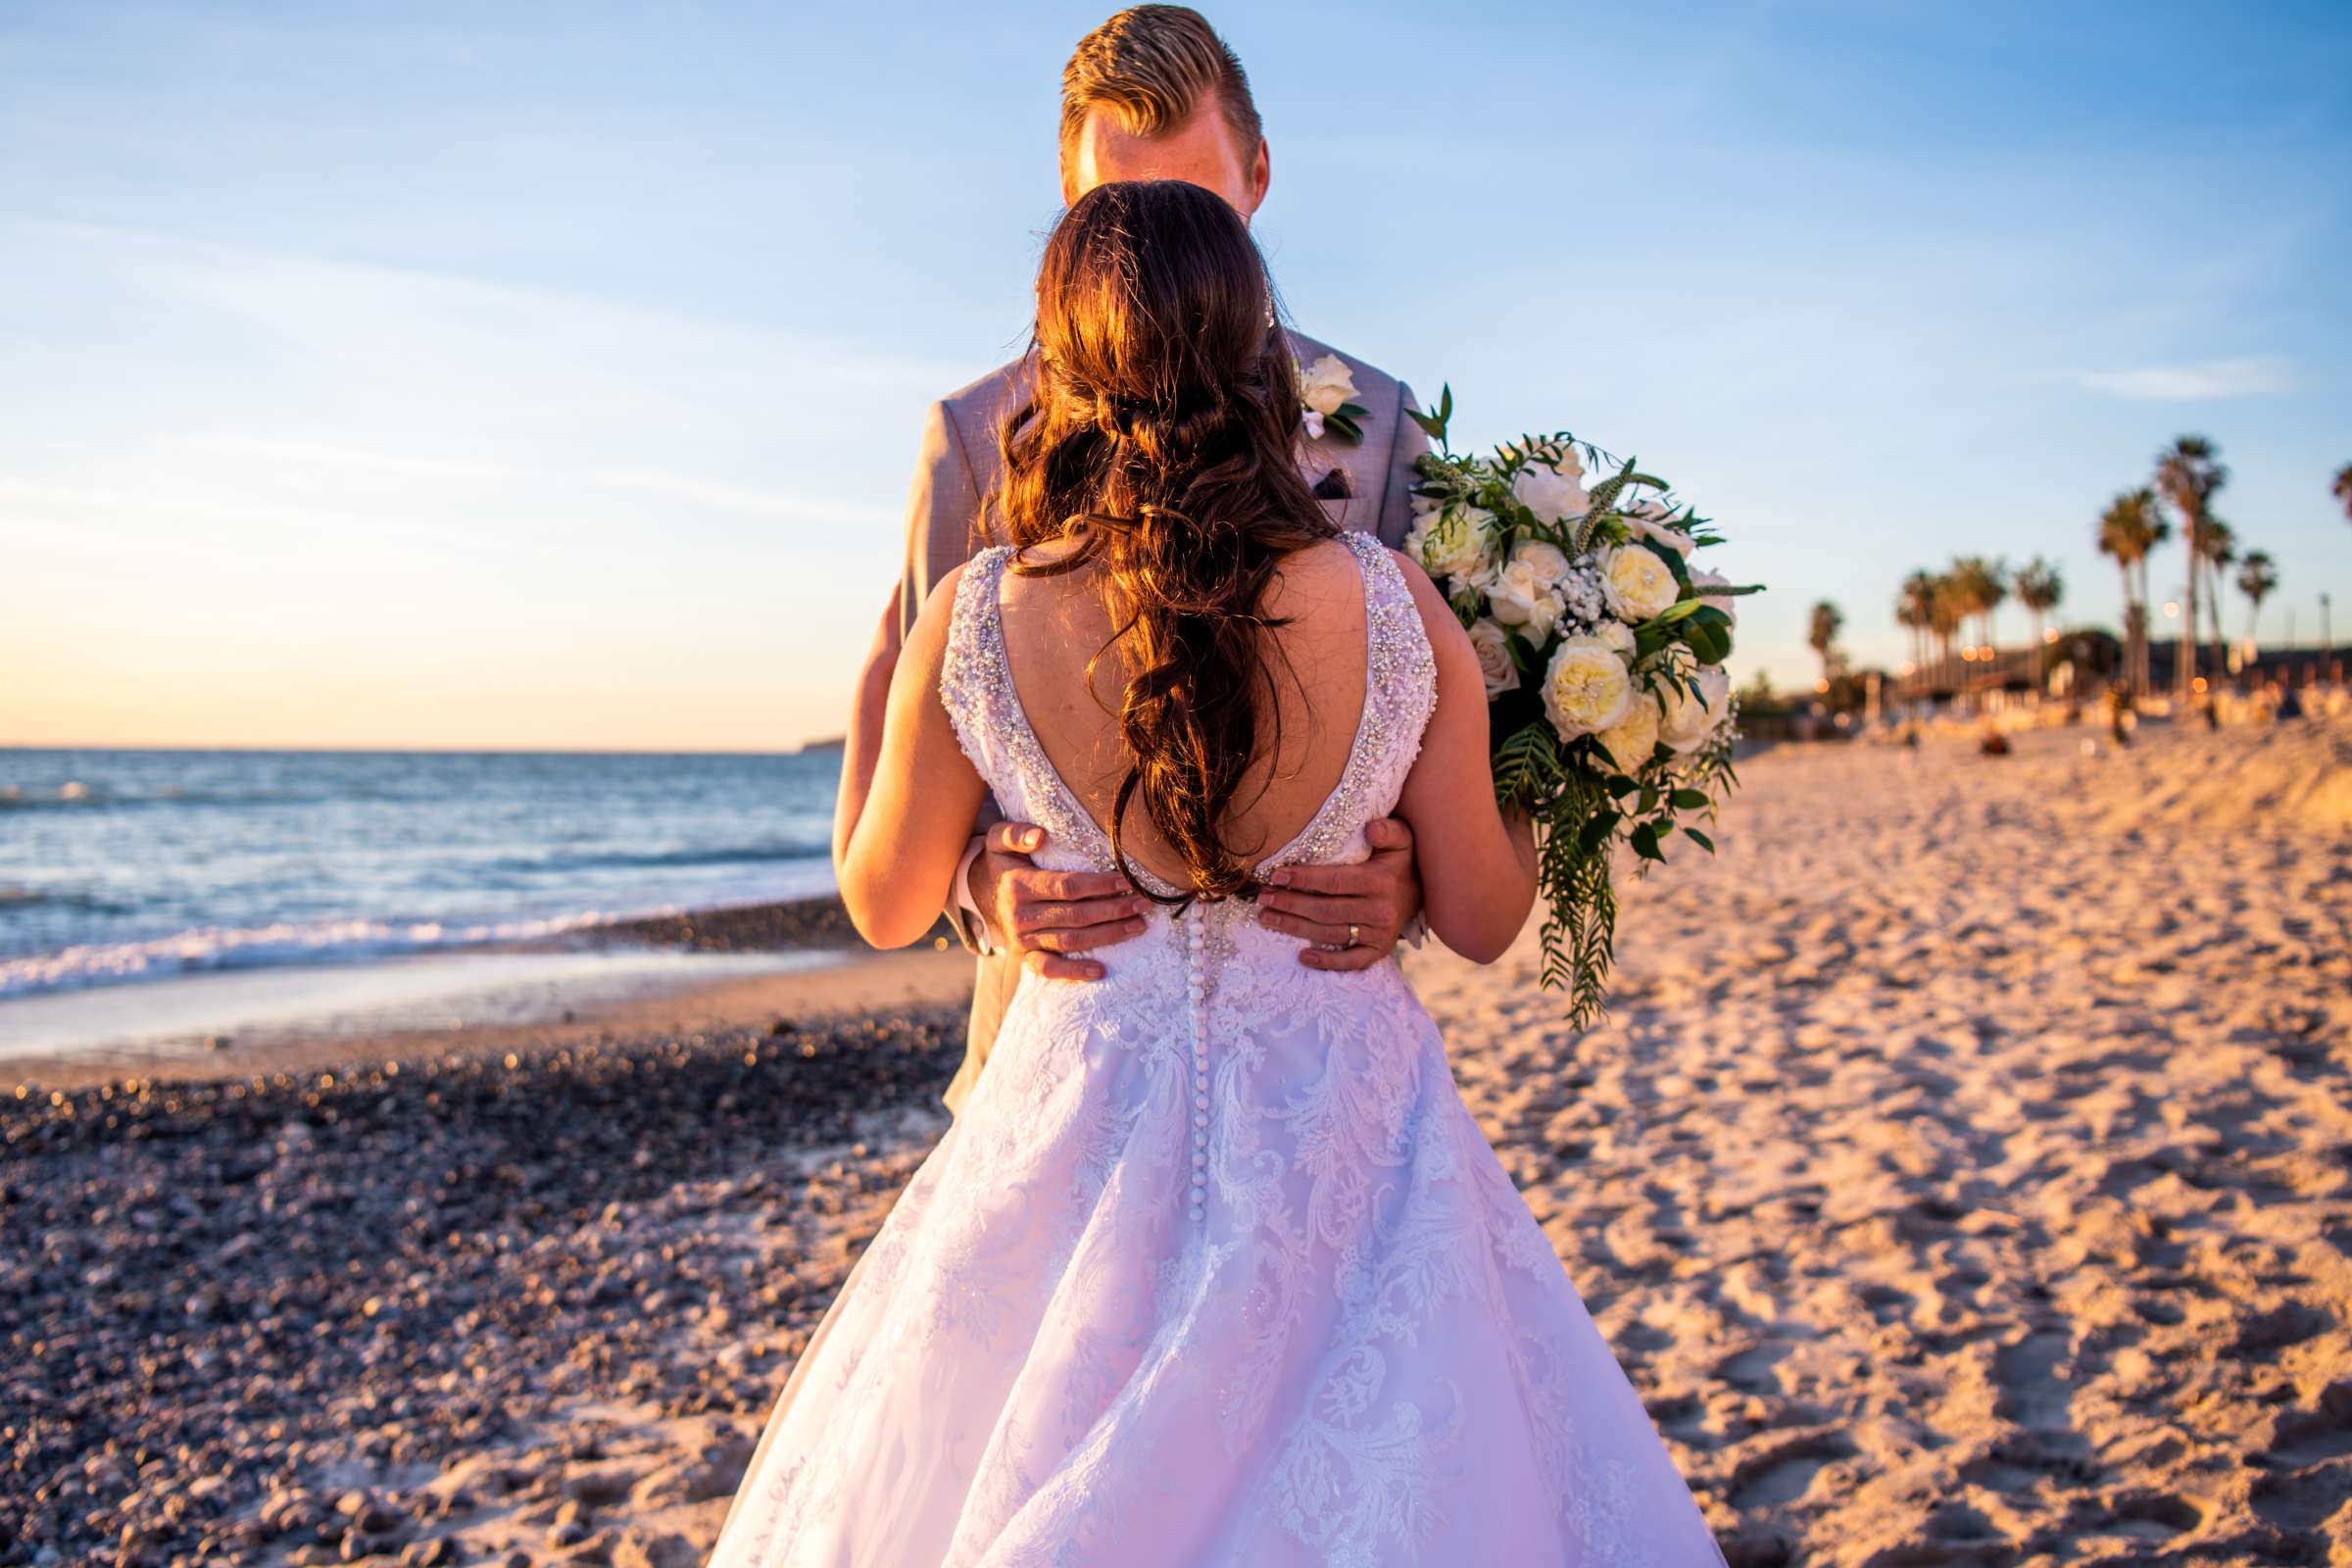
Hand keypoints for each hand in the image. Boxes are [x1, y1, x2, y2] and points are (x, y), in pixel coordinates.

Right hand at [971, 820, 1150, 979]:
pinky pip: (1048, 969)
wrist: (979, 892)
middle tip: (1144, 904)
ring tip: (1137, 926)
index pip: (1068, 886)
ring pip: (1070, 941)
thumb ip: (1016, 833)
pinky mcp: (1024, 956)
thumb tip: (1040, 836)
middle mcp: (1019, 916)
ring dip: (1107, 935)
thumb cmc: (1002, 862)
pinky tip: (1100, 970)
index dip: (1100, 885)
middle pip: (1076, 915)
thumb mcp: (998, 839)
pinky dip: (1073, 973)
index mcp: (1018, 886)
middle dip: (1114, 910)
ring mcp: (1022, 939)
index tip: (1128, 881)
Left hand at [1254, 816, 1420, 970]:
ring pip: (1330, 933)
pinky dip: (1327, 961)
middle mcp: (1380, 910)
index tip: (1276, 876)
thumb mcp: (1401, 839)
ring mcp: (1380, 934)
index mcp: (1381, 881)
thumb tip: (1370, 828)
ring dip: (1295, 928)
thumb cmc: (1399, 861)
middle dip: (1290, 904)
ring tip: (1268, 918)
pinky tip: (1303, 956)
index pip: (1333, 881)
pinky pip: (1351, 961)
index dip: (1303, 879)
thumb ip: (1388, 830)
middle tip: (1263, 899)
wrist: (1423, 893)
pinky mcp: (1378, 951)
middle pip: (1325, 909)